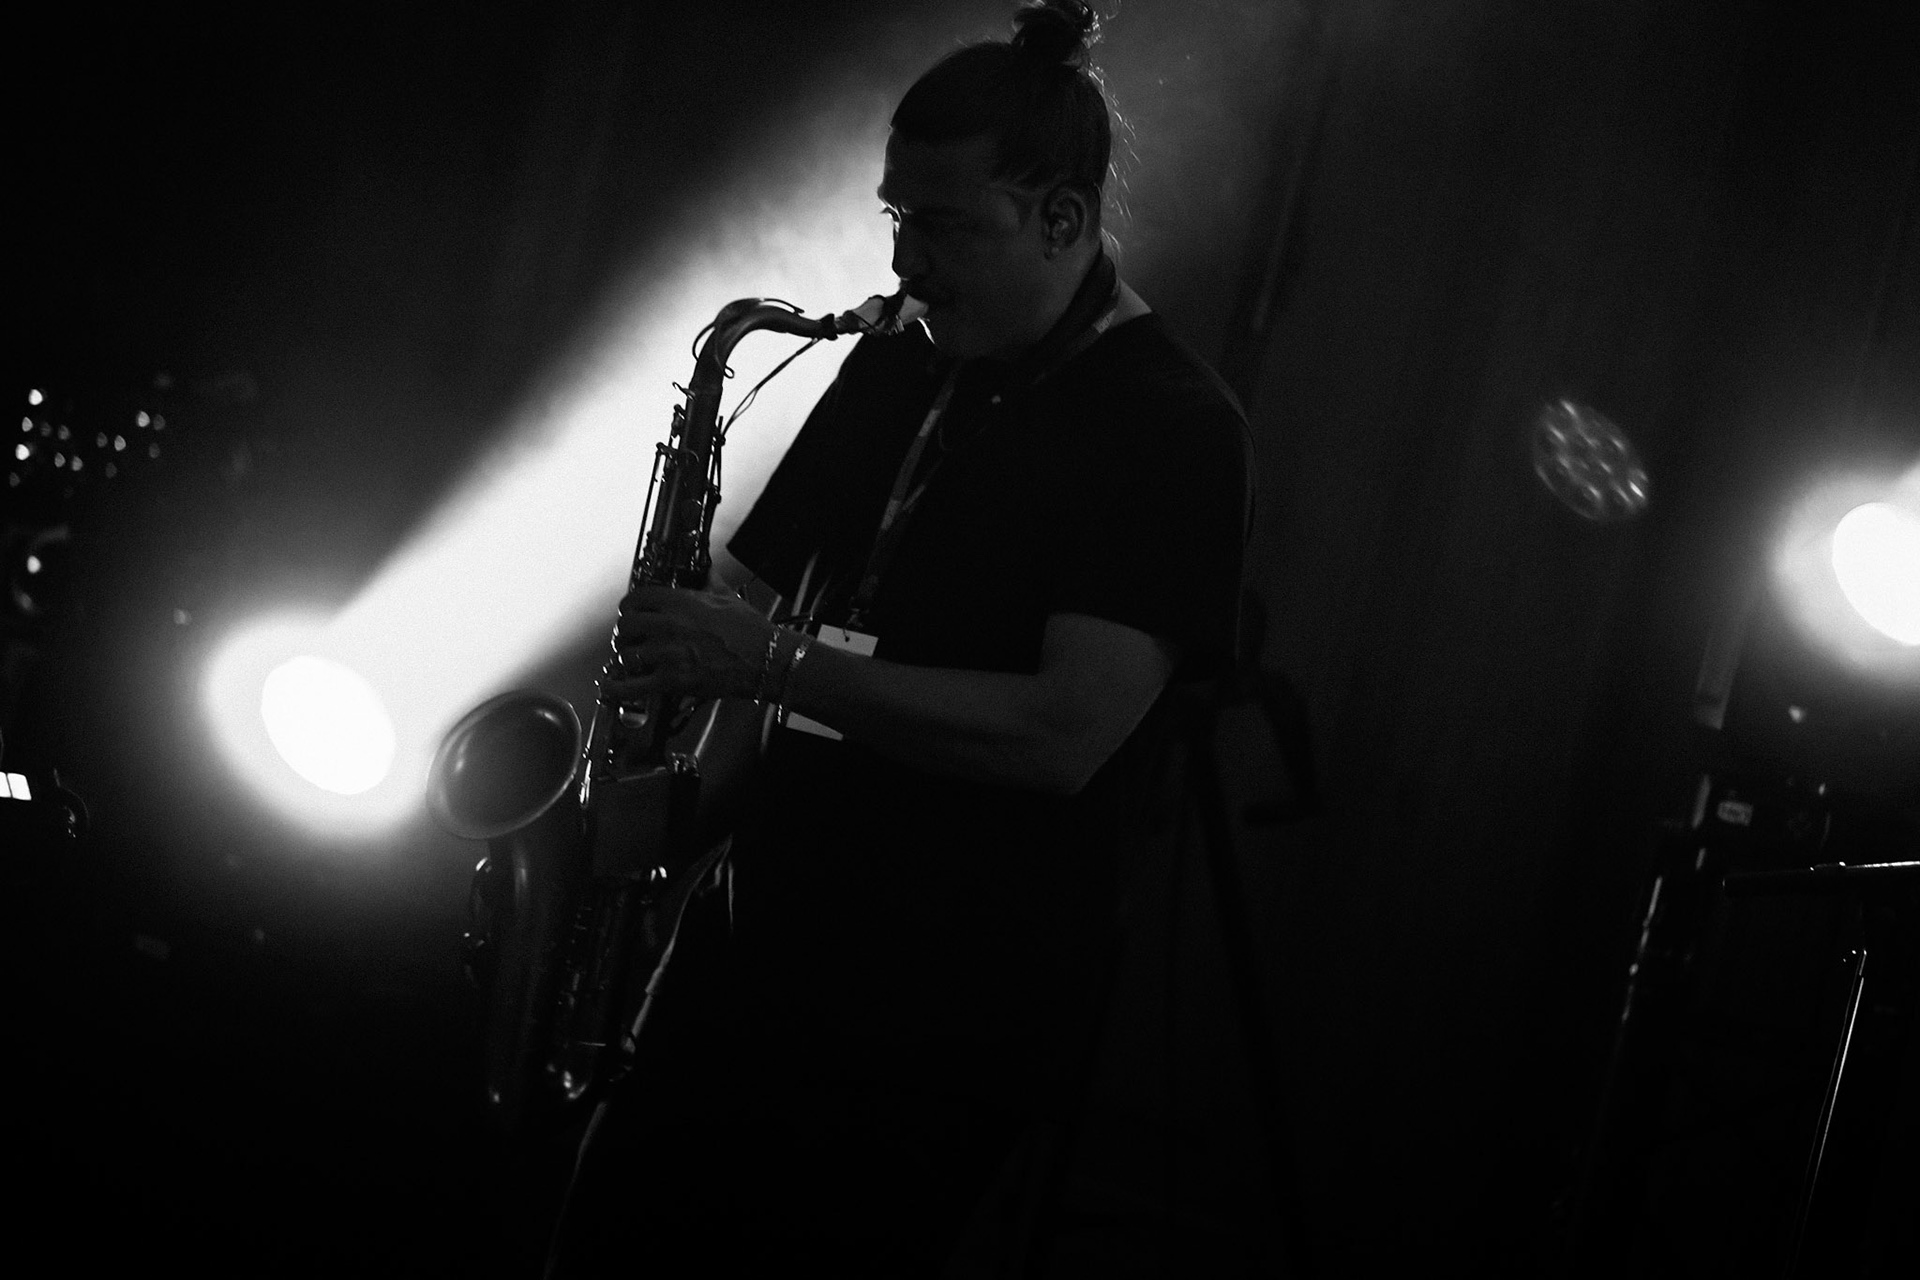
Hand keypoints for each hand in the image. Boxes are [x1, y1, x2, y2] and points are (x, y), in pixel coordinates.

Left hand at [607, 581, 774, 703]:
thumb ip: (709, 582)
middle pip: (625, 625)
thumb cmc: (750, 631)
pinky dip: (616, 687)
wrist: (766, 660)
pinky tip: (609, 686)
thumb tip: (704, 571)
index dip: (630, 606)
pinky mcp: (671, 680)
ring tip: (630, 661)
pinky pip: (632, 686)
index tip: (631, 612)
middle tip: (630, 638)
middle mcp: (668, 625)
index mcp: (680, 602)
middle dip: (625, 632)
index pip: (637, 598)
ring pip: (626, 654)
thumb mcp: (727, 597)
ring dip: (626, 658)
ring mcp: (667, 654)